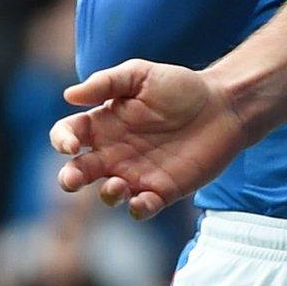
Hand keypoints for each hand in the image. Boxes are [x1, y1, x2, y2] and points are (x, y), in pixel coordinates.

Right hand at [50, 59, 251, 219]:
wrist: (225, 105)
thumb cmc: (181, 88)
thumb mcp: (143, 76)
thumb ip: (107, 82)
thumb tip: (68, 95)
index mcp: (104, 124)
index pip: (68, 135)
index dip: (62, 141)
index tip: (72, 144)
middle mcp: (114, 153)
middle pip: (78, 172)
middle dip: (69, 179)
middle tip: (72, 179)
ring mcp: (136, 174)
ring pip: (108, 194)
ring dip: (106, 195)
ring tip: (116, 185)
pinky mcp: (162, 190)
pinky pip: (142, 208)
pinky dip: (138, 209)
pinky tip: (142, 200)